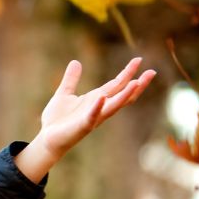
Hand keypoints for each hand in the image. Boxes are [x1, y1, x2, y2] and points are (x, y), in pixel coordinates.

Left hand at [14, 57, 155, 182]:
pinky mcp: (83, 126)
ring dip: (125, 95)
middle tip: (152, 72)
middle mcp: (99, 108)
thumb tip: (76, 62)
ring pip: (114, 106)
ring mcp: (93, 117)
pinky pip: (92, 116)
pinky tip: (102, 98)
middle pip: (123, 95)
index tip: (139, 60)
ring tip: (136, 83)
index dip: (127, 72)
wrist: (47, 138)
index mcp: (96, 99)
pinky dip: (97, 107)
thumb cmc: (57, 119)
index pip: (116, 84)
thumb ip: (71, 79)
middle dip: (137, 84)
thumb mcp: (64, 94)